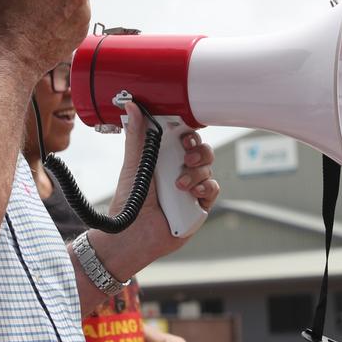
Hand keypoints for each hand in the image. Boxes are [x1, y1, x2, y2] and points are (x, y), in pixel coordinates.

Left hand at [108, 103, 217, 253]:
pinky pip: (213, 189)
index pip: (184, 137)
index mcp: (165, 157)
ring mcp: (191, 187)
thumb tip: (131, 106)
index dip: (189, 133)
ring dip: (196, 172)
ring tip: (179, 184)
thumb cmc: (129, 201)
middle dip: (197, 151)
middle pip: (201, 150)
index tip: (185, 133)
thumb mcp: (133, 164)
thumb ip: (137, 137)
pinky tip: (192, 192)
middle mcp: (180, 170)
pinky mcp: (199, 205)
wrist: (132, 235)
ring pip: (208, 168)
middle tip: (185, 156)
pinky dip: (205, 187)